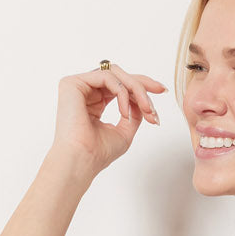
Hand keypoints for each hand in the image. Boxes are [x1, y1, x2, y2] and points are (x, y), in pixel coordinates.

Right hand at [51, 65, 166, 175]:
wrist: (81, 162)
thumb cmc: (97, 154)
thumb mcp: (124, 131)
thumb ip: (134, 114)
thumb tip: (144, 101)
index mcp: (95, 102)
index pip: (120, 86)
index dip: (142, 88)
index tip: (162, 92)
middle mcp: (86, 92)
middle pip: (119, 76)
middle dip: (142, 84)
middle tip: (160, 92)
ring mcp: (78, 86)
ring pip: (115, 74)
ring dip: (136, 89)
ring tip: (146, 108)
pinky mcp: (72, 83)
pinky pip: (106, 76)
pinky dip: (121, 92)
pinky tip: (124, 111)